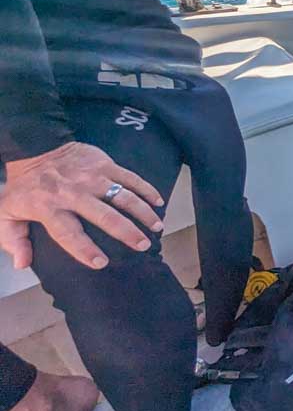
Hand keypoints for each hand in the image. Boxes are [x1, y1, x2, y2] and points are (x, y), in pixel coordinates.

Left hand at [0, 142, 164, 269]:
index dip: (84, 249)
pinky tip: (158, 202)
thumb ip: (13, 239)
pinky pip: (130, 177)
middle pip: (104, 215)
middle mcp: (73, 193)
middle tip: (142, 245)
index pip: (68, 232)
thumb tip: (24, 263)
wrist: (35, 147)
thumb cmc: (25, 186)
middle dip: (126, 232)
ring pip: (123, 196)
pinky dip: (146, 189)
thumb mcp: (7, 213)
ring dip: (143, 212)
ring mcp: (91, 177)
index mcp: (48, 207)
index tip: (101, 262)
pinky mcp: (104, 164)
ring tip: (156, 227)